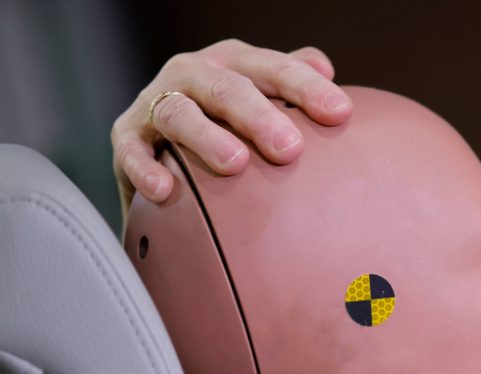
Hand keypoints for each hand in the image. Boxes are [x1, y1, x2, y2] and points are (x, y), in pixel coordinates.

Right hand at [110, 39, 352, 217]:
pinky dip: (145, 168)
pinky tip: (165, 190)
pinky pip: (131, 150)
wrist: (161, 143)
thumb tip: (324, 66)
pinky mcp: (127, 137)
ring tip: (235, 163)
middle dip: (259, 116)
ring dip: (206, 138)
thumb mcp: (260, 96)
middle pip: (227, 88)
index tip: (340, 113)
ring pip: (179, 113)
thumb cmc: (228, 121)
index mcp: (234, 63)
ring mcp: (156, 102)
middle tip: (290, 148)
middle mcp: (194, 74)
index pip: (274, 69)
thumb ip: (290, 81)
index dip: (307, 88)